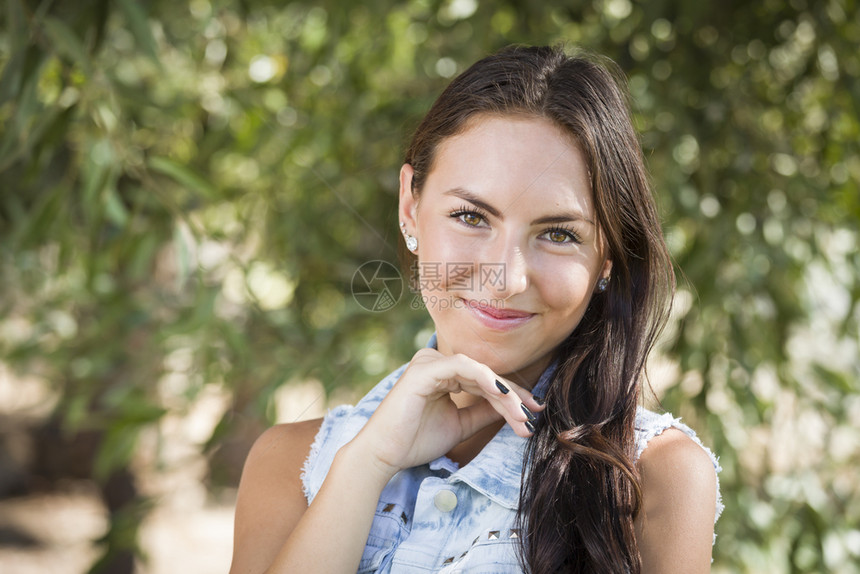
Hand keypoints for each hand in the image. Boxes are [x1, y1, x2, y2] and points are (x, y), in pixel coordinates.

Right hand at [350, 348, 544, 477]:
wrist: (383, 456)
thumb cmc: (415, 440)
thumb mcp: (460, 424)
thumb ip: (483, 411)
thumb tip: (513, 406)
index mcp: (441, 373)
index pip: (484, 379)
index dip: (511, 395)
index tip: (533, 413)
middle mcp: (435, 362)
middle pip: (485, 374)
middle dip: (512, 396)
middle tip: (533, 415)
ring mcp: (429, 362)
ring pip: (480, 371)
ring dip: (504, 394)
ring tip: (522, 415)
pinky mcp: (425, 369)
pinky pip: (464, 368)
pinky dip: (487, 380)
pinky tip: (504, 397)